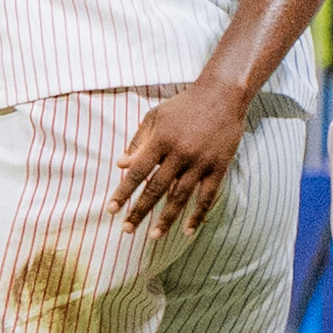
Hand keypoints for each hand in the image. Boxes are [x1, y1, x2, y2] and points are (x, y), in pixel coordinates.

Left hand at [110, 76, 252, 235]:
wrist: (221, 95)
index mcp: (160, 140)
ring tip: (154, 236)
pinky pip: (207, 197)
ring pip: (180, 197)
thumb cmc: (184, 105)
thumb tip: (120, 164)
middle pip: (156, 189)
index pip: (136, 172)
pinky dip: (197, 215)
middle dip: (139, 211)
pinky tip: (188, 230)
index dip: (123, 192)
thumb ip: (138, 141)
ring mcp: (200, 162)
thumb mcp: (155, 117)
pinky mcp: (218, 167)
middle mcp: (179, 153)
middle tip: (126, 230)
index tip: (111, 210)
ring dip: (166, 219)